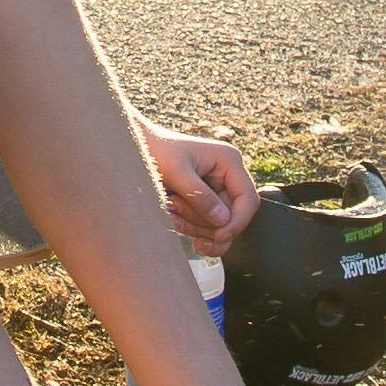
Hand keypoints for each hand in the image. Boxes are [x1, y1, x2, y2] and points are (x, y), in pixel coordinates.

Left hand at [142, 123, 257, 249]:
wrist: (136, 150)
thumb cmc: (156, 151)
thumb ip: (200, 195)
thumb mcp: (176, 172)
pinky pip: (207, 227)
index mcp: (229, 161)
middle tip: (176, 213)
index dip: (237, 222)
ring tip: (171, 211)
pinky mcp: (206, 202)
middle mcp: (228, 176)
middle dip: (207, 224)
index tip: (219, 235)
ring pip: (219, 226)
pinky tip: (174, 221)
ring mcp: (218, 190)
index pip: (248, 199)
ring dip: (196, 227)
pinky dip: (192, 229)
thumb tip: (223, 221)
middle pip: (233, 217)